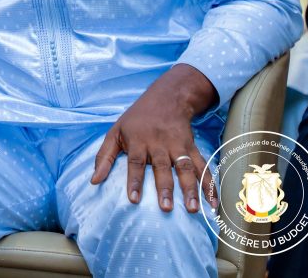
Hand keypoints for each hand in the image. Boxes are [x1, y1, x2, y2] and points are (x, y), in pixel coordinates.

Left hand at [91, 63, 219, 212]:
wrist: (167, 97)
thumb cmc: (136, 119)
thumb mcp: (115, 132)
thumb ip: (104, 157)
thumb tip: (94, 181)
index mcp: (138, 140)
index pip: (136, 162)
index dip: (135, 180)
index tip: (134, 199)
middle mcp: (159, 143)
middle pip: (162, 167)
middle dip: (165, 188)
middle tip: (166, 208)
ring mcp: (178, 145)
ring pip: (185, 168)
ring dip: (190, 189)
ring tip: (193, 209)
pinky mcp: (192, 147)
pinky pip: (202, 166)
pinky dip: (209, 184)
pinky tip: (213, 202)